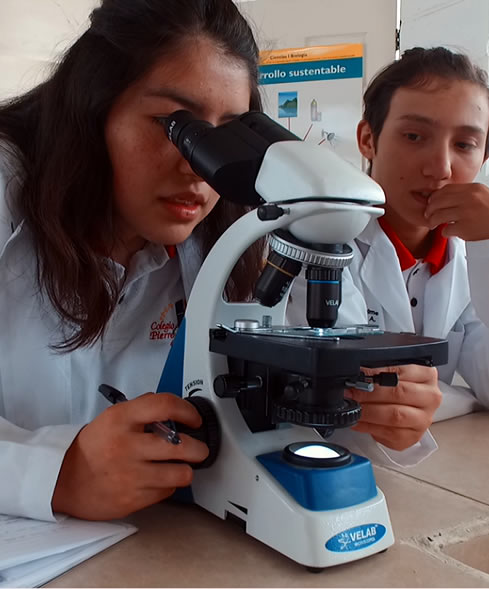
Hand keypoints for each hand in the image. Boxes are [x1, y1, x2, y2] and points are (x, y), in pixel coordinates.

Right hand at [52, 393, 208, 519]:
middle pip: (182, 446)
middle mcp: (127, 446)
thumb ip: (142, 409)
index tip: (194, 418)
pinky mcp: (133, 499)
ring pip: (181, 473)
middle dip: (199, 448)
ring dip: (186, 469)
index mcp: (121, 419)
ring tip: (180, 466)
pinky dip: (168, 485)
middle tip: (198, 449)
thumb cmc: (94, 446)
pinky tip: (158, 479)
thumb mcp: (112, 418)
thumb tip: (173, 410)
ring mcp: (131, 475)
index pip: (165, 406)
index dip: (187, 411)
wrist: (64, 480)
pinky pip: (167, 491)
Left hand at [346, 365, 440, 450]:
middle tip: (352, 392)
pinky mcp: (413, 436)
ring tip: (353, 406)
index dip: (375, 373)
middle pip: (398, 393)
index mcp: (427, 375)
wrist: (408, 411)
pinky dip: (368, 426)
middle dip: (369, 393)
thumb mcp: (395, 373)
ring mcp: (423, 419)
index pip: (400, 371)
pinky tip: (358, 421)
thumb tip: (358, 371)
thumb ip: (380, 370)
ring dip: (368, 411)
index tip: (359, 376)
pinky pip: (388, 432)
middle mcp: (430, 397)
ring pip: (394, 415)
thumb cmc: (400, 389)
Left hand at [424, 183, 488, 239]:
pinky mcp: (465, 228)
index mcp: (472, 189)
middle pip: (438, 202)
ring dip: (433, 221)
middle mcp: (468, 200)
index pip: (445, 190)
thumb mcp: (481, 194)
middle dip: (430, 209)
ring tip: (434, 224)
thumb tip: (444, 195)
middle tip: (429, 214)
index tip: (432, 202)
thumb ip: (465, 193)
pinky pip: (446, 230)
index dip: (435, 197)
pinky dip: (445, 232)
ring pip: (438, 216)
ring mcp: (466, 214)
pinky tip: (450, 231)